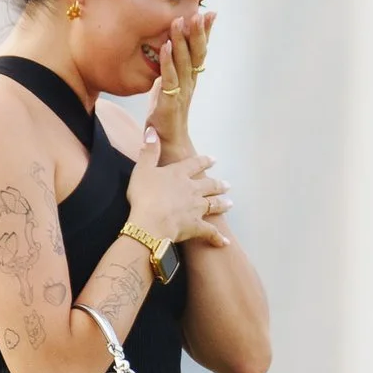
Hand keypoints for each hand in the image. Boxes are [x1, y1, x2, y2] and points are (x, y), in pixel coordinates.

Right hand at [123, 127, 231, 248]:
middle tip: (227, 184)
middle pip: (209, 185)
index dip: (204, 161)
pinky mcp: (197, 227)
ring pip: (214, 205)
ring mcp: (197, 208)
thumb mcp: (142, 169)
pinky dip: (218, 238)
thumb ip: (149, 151)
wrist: (151, 222)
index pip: (195, 164)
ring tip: (230, 203)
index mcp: (179, 174)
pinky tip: (225, 242)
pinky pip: (210, 233)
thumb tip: (152, 131)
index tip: (214, 159)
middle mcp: (192, 190)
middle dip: (218, 184)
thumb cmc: (144, 195)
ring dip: (222, 204)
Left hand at [147, 8, 214, 159]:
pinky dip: (167, 61)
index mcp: (190, 78)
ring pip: (183, 63)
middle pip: (196, 54)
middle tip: (200, 12)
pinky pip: (168, 78)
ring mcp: (181, 92)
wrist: (168, 145)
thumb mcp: (168, 88)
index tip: (210, 14)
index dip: (205, 33)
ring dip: (182, 41)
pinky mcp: (169, 102)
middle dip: (199, 32)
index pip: (200, 51)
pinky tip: (166, 45)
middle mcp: (189, 83)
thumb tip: (168, 52)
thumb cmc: (167, 115)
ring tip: (181, 21)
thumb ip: (170, 71)